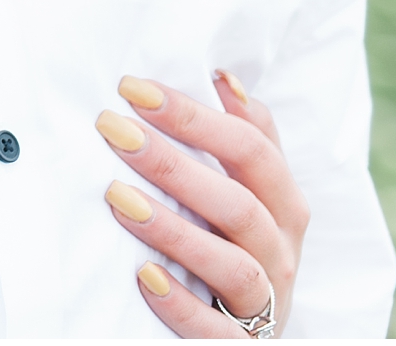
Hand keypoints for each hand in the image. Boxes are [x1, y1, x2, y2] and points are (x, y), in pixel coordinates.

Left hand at [95, 70, 306, 337]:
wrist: (246, 334)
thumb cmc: (237, 247)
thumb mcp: (248, 195)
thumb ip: (242, 141)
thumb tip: (223, 77)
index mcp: (283, 206)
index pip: (252, 150)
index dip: (195, 117)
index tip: (131, 88)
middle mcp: (281, 253)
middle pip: (240, 204)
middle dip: (175, 163)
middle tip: (113, 131)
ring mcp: (266, 303)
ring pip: (234, 266)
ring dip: (174, 230)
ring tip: (117, 198)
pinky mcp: (242, 345)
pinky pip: (218, 331)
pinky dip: (182, 304)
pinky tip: (143, 277)